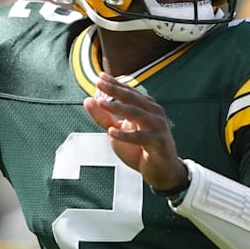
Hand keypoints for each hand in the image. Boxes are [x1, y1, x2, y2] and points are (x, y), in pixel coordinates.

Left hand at [83, 73, 188, 191]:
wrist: (161, 171)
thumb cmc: (139, 149)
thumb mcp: (117, 132)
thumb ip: (103, 117)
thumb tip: (87, 100)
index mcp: (146, 107)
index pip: (129, 92)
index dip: (114, 84)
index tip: (100, 77)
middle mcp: (154, 113)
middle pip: (132, 98)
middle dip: (115, 90)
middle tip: (99, 84)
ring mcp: (158, 127)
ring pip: (137, 114)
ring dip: (118, 108)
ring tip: (102, 103)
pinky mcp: (159, 143)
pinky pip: (141, 137)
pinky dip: (126, 135)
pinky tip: (111, 132)